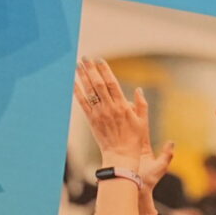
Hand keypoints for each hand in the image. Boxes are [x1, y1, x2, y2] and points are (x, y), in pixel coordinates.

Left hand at [75, 57, 171, 181]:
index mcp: (123, 106)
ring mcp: (99, 114)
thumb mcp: (142, 122)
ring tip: (77, 65)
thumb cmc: (134, 140)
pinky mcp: (92, 120)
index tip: (99, 59)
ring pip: (89, 92)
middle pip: (98, 84)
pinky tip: (72, 82)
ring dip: (83, 77)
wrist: (121, 156)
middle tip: (85, 58)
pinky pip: (83, 104)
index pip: (112, 83)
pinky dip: (77, 92)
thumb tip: (139, 89)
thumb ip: (142, 105)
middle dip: (91, 70)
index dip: (105, 70)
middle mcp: (110, 108)